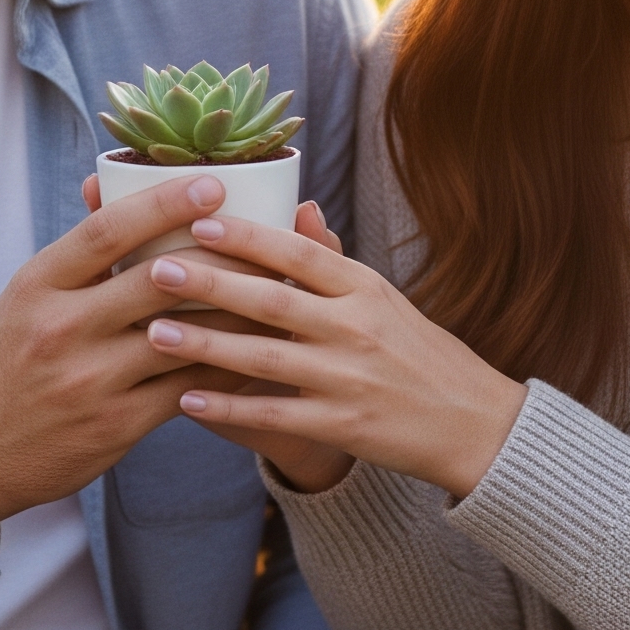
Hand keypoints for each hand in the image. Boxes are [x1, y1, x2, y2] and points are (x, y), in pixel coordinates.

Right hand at [0, 174, 242, 544]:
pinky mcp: (116, 425)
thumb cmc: (10, 357)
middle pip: (155, 280)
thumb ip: (78, 249)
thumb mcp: (28, 295)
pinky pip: (187, 387)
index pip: (106, 232)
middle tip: (266, 234)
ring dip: (235, 312)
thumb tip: (106, 179)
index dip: (163, 204)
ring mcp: (90, 380)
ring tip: (277, 287)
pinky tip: (256, 347)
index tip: (213, 183)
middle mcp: (62, 329)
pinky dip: (225, 364)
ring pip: (183, 336)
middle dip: (219, 255)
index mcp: (38, 284)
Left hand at [140, 213, 527, 499]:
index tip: (198, 222)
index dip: (248, 238)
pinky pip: (275, 414)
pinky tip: (188, 399)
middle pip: (273, 299)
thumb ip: (332, 260)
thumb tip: (299, 204)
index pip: (299, 254)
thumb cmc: (417, 353)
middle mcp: (356, 327)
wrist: (473, 424)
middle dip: (211, 284)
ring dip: (206, 345)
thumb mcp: (383, 297)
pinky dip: (230, 408)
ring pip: (265, 357)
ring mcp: (349, 378)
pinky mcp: (344, 425)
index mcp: (364, 288)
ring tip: (155, 332)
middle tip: (157, 269)